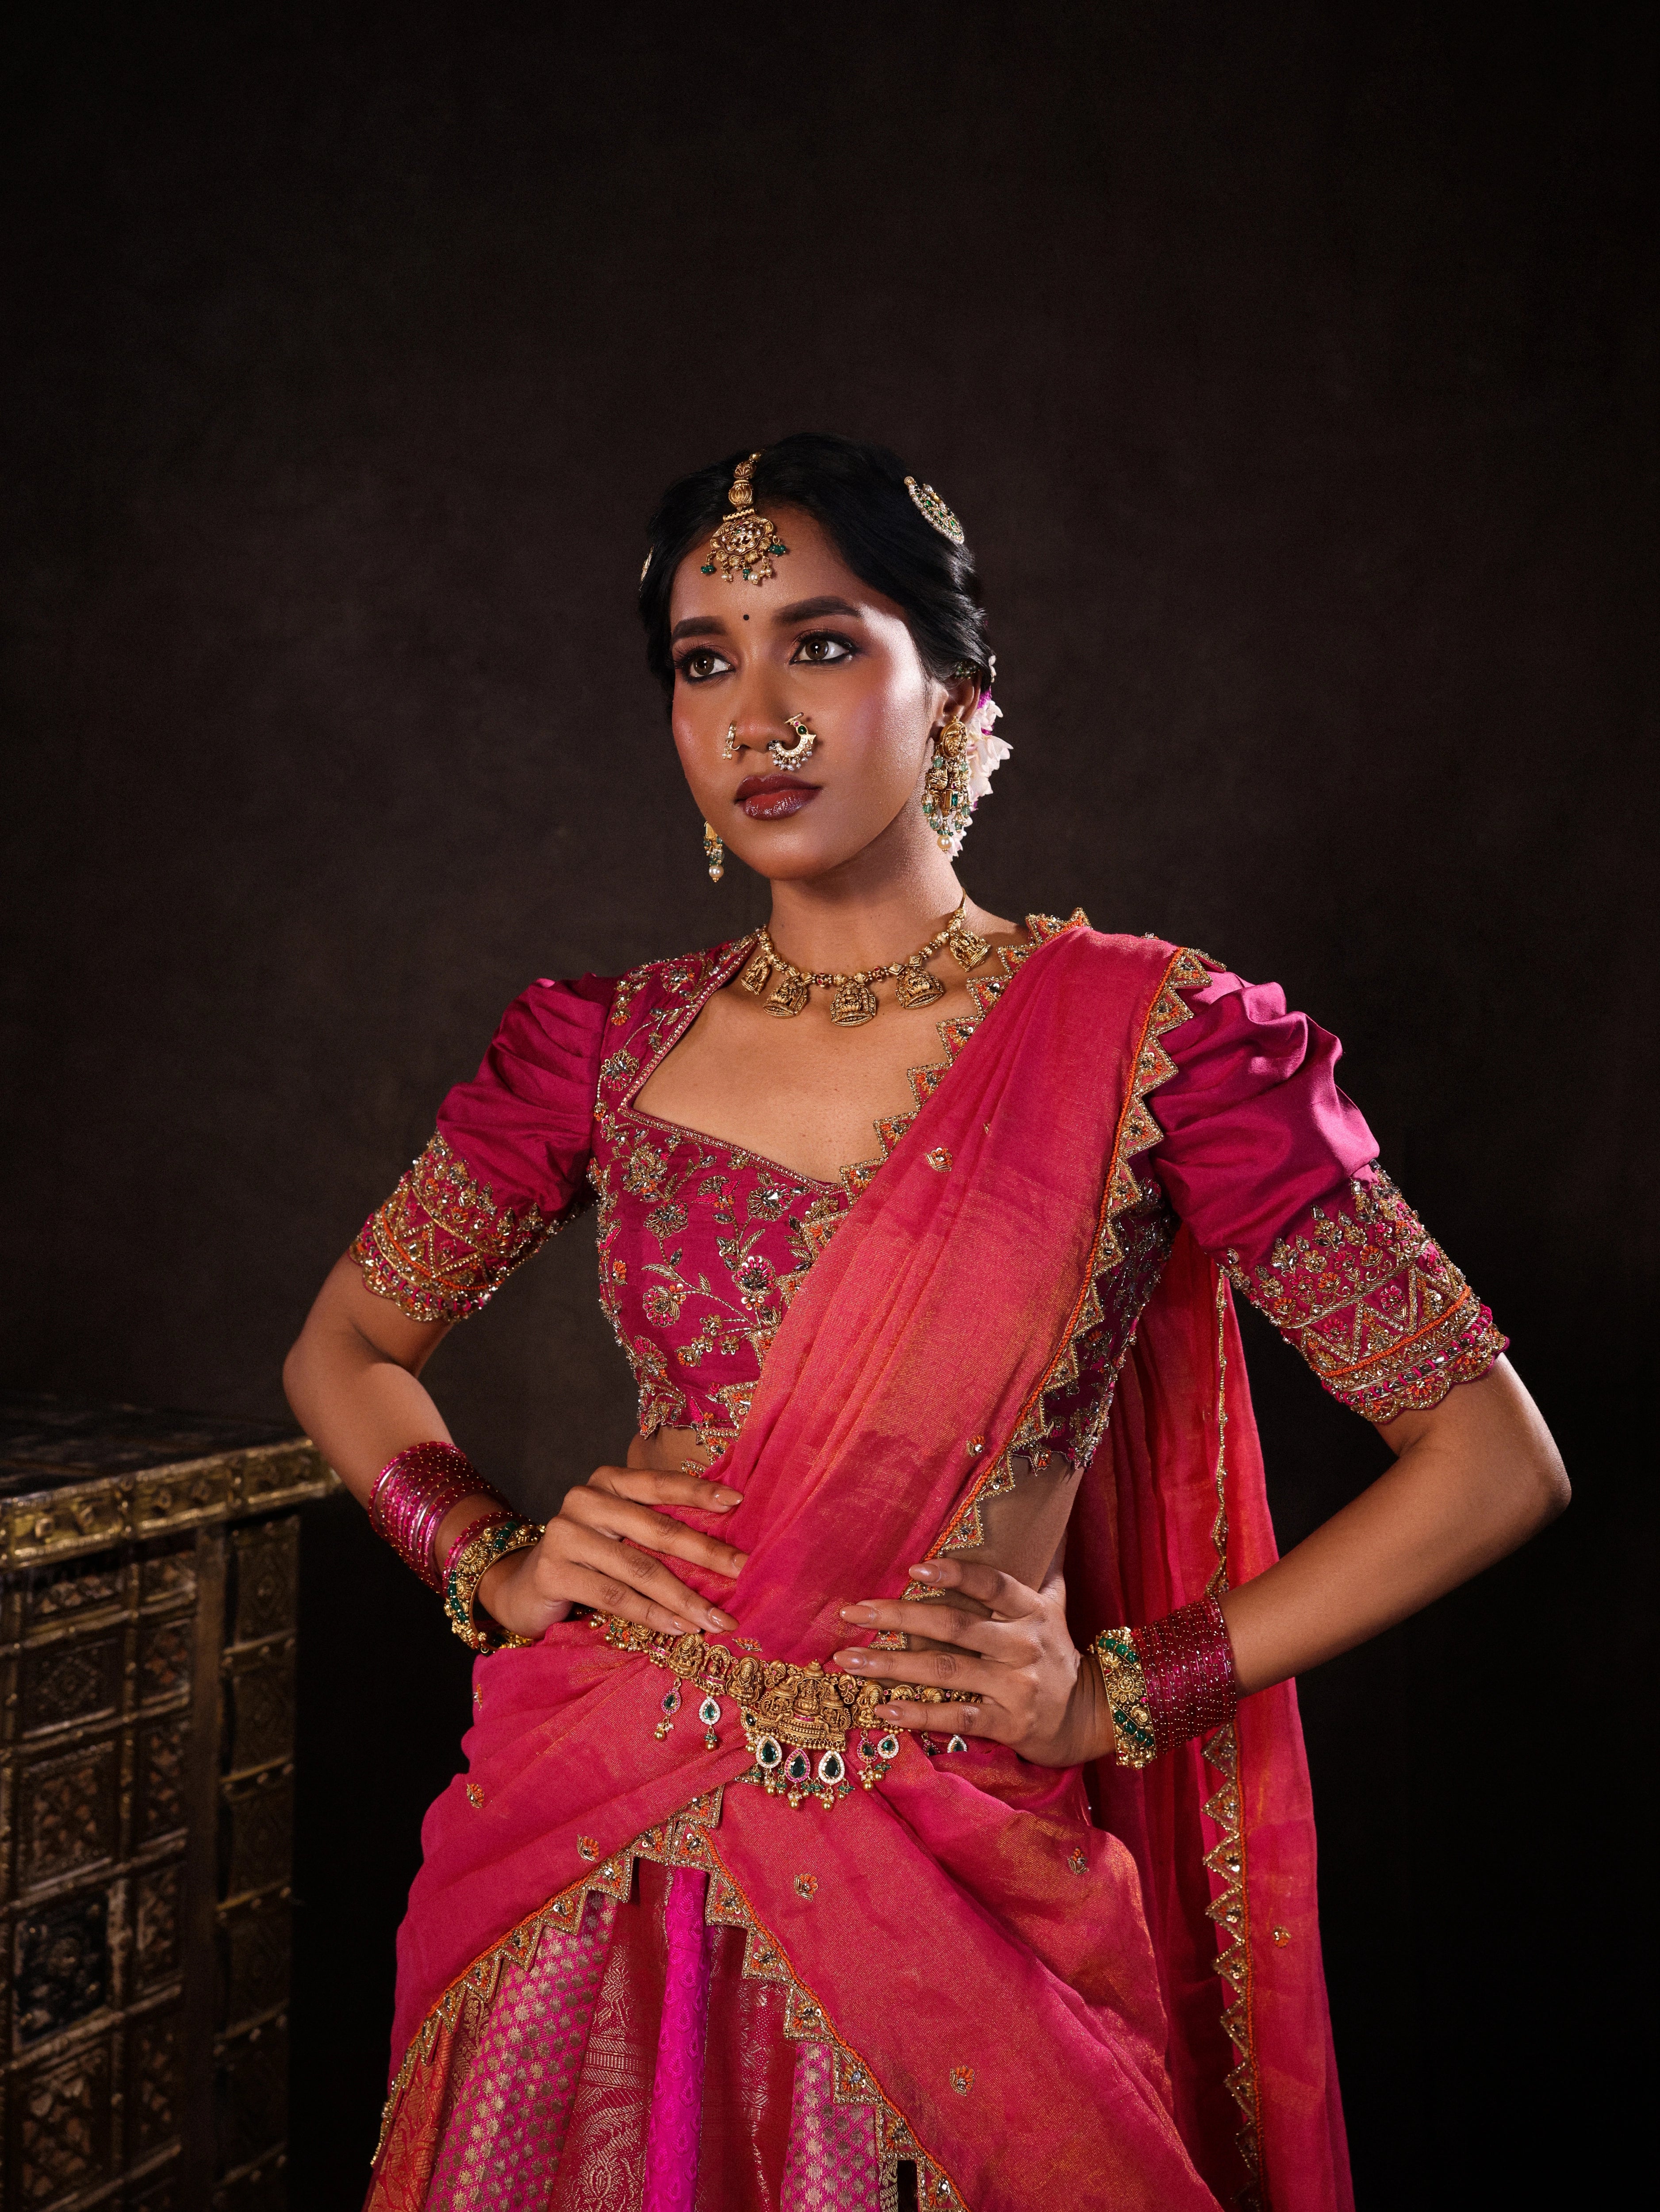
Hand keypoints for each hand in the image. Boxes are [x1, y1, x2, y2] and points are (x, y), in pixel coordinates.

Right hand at [478, 1465, 746, 1642]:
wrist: (525, 1588)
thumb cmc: (590, 1559)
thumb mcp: (622, 1533)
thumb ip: (658, 1528)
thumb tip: (724, 1548)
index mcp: (607, 1482)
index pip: (659, 1483)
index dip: (699, 1492)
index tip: (739, 1502)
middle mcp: (584, 1500)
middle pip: (656, 1529)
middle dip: (705, 1552)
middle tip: (742, 1570)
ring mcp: (565, 1535)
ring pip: (639, 1569)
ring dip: (684, 1597)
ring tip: (717, 1619)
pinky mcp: (553, 1572)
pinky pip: (614, 1596)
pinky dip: (651, 1614)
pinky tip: (679, 1628)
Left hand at [831, 1556, 1113, 1768]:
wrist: (1087, 1715)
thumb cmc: (1056, 1650)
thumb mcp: (1055, 1602)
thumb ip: (1044, 1562)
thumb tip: (1046, 1512)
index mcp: (1032, 1610)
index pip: (992, 1583)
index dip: (955, 1573)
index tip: (913, 1566)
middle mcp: (1023, 1645)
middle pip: (955, 1626)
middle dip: (899, 1616)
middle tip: (853, 1612)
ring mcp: (1016, 1686)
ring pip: (946, 1671)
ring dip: (892, 1666)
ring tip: (848, 1660)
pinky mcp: (1008, 1724)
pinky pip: (957, 1718)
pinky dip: (919, 1715)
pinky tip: (883, 1710)